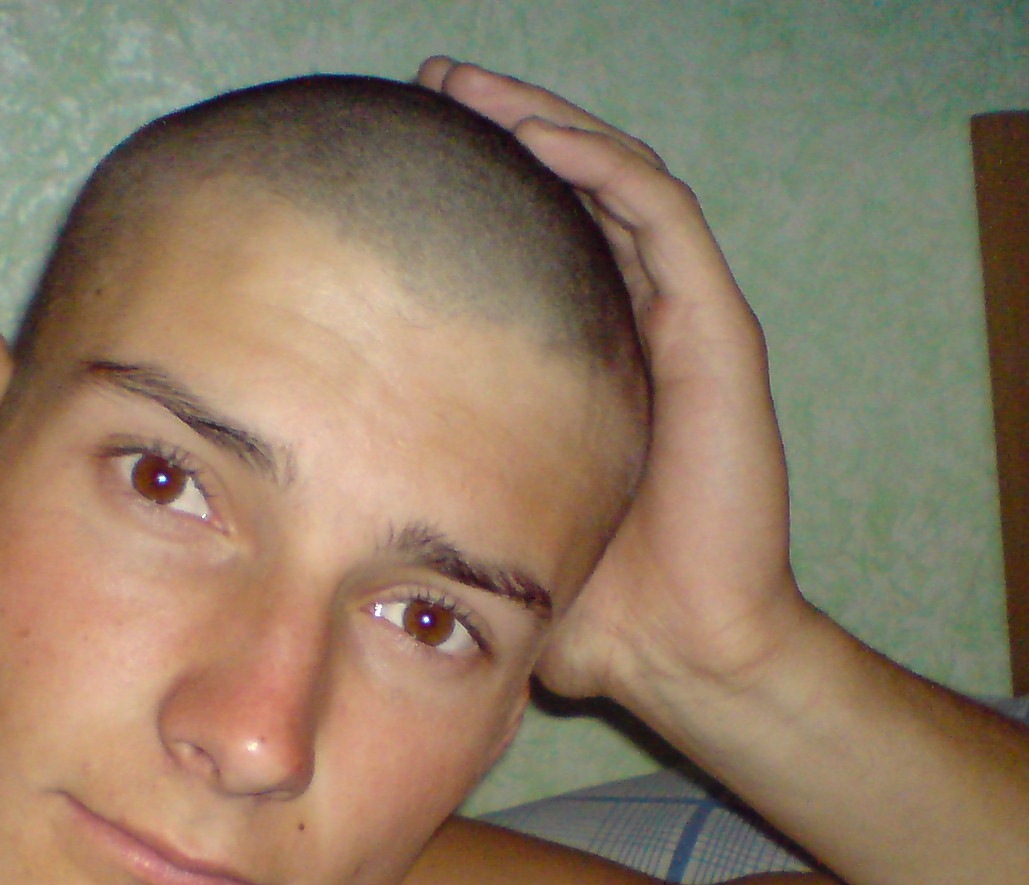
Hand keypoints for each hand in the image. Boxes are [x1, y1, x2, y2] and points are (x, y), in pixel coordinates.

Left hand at [418, 59, 814, 710]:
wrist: (679, 651)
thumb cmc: (588, 604)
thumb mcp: (481, 523)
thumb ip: (423, 489)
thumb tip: (311, 490)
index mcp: (586, 358)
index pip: (532, 238)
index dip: (473, 186)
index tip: (389, 159)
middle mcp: (634, 323)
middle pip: (571, 187)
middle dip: (502, 125)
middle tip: (426, 89)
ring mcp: (679, 322)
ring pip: (616, 178)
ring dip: (545, 121)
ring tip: (467, 88)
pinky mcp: (717, 332)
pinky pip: (662, 214)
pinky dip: (602, 164)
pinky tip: (538, 138)